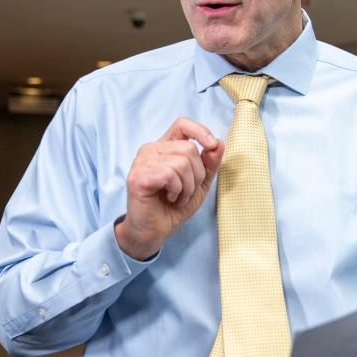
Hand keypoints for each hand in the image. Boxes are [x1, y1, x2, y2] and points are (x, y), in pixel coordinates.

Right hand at [115, 118, 223, 259]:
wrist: (154, 231)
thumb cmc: (173, 206)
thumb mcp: (199, 183)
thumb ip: (209, 163)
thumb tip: (218, 143)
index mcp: (164, 147)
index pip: (182, 124)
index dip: (200, 131)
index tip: (212, 145)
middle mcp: (151, 149)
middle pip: (188, 148)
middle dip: (197, 174)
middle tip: (186, 192)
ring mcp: (142, 161)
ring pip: (182, 162)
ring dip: (187, 186)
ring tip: (178, 197)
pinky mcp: (138, 176)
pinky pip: (170, 175)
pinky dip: (178, 191)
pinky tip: (170, 199)